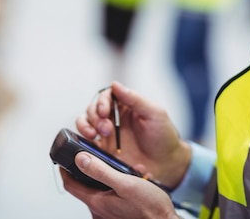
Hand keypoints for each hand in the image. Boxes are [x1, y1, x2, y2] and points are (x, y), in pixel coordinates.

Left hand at [61, 151, 179, 218]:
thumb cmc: (149, 208)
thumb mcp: (125, 183)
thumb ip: (101, 171)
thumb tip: (81, 159)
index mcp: (97, 202)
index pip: (70, 184)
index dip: (65, 169)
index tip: (65, 157)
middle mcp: (99, 211)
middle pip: (84, 186)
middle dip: (95, 169)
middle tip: (104, 159)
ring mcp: (107, 214)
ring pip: (100, 190)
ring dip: (111, 177)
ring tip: (128, 171)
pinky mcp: (117, 214)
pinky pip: (111, 197)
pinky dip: (118, 186)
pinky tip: (133, 181)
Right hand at [76, 81, 190, 188]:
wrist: (167, 165)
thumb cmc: (164, 136)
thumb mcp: (154, 113)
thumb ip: (134, 98)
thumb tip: (114, 84)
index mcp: (125, 106)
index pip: (106, 96)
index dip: (101, 102)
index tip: (104, 112)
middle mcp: (113, 118)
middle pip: (93, 109)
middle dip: (95, 116)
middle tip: (106, 129)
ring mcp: (106, 135)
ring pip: (85, 123)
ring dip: (85, 126)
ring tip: (93, 135)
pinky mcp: (103, 151)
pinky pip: (86, 144)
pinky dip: (82, 142)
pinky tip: (89, 145)